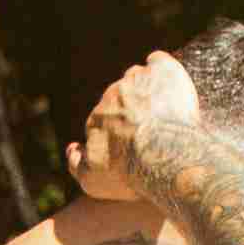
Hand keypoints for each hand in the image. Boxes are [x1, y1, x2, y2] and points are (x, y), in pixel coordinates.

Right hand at [71, 49, 203, 208]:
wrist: (161, 156)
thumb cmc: (130, 172)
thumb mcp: (94, 182)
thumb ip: (76, 165)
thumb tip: (72, 149)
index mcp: (97, 118)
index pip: (105, 120)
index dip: (120, 132)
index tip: (135, 144)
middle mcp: (112, 95)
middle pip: (122, 98)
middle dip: (134, 112)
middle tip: (155, 132)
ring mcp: (137, 81)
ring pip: (139, 80)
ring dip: (149, 92)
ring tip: (167, 113)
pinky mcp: (161, 71)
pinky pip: (158, 62)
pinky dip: (162, 71)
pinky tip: (171, 84)